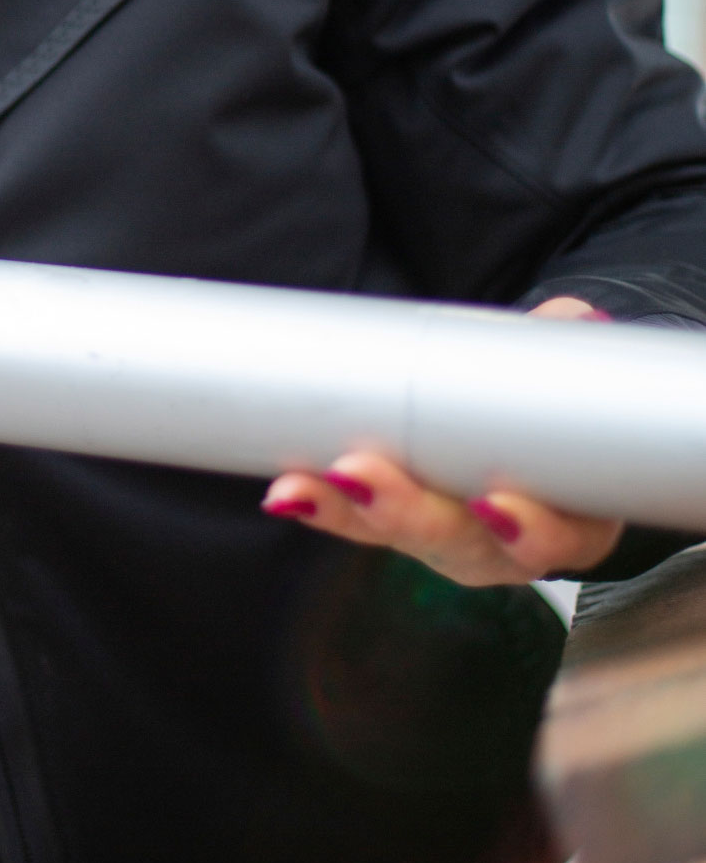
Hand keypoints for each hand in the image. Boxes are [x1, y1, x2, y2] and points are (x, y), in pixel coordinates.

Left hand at [260, 296, 622, 585]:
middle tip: (358, 476)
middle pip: (454, 542)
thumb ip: (568, 347)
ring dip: (341, 511)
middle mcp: (500, 544)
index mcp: (567, 521)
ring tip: (296, 488)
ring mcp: (441, 535)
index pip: (553, 541)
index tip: (492, 503)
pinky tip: (287, 491)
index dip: (526, 532)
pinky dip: (321, 505)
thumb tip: (574, 318)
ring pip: (391, 534)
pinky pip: (355, 519)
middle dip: (402, 511)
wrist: (529, 422)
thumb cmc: (556, 407)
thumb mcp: (569, 378)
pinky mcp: (392, 517)